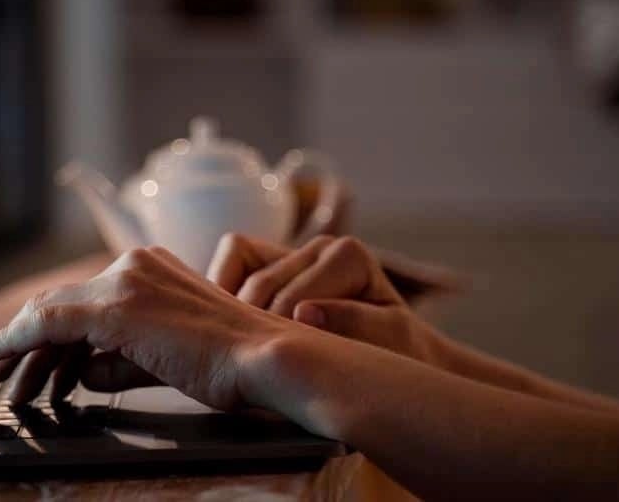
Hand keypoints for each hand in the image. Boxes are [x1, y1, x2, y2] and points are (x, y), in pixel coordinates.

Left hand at [0, 246, 302, 411]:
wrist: (263, 359)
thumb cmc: (230, 363)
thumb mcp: (164, 359)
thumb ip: (118, 361)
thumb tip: (81, 375)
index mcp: (150, 269)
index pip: (84, 299)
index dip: (46, 328)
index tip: (21, 354)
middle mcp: (133, 266)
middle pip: (62, 305)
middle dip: (25, 342)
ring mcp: (123, 283)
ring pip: (50, 314)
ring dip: (20, 352)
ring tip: (2, 386)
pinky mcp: (115, 308)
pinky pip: (48, 322)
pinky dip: (15, 341)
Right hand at [207, 234, 441, 365]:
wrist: (396, 355)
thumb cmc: (394, 353)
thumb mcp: (389, 344)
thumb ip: (355, 324)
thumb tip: (305, 313)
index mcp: (347, 255)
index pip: (290, 297)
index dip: (278, 337)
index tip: (279, 373)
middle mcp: (317, 246)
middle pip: (259, 286)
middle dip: (251, 329)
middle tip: (250, 370)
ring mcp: (290, 253)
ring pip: (236, 278)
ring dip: (232, 316)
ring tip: (239, 355)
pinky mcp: (265, 264)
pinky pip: (227, 268)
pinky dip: (221, 299)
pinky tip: (232, 336)